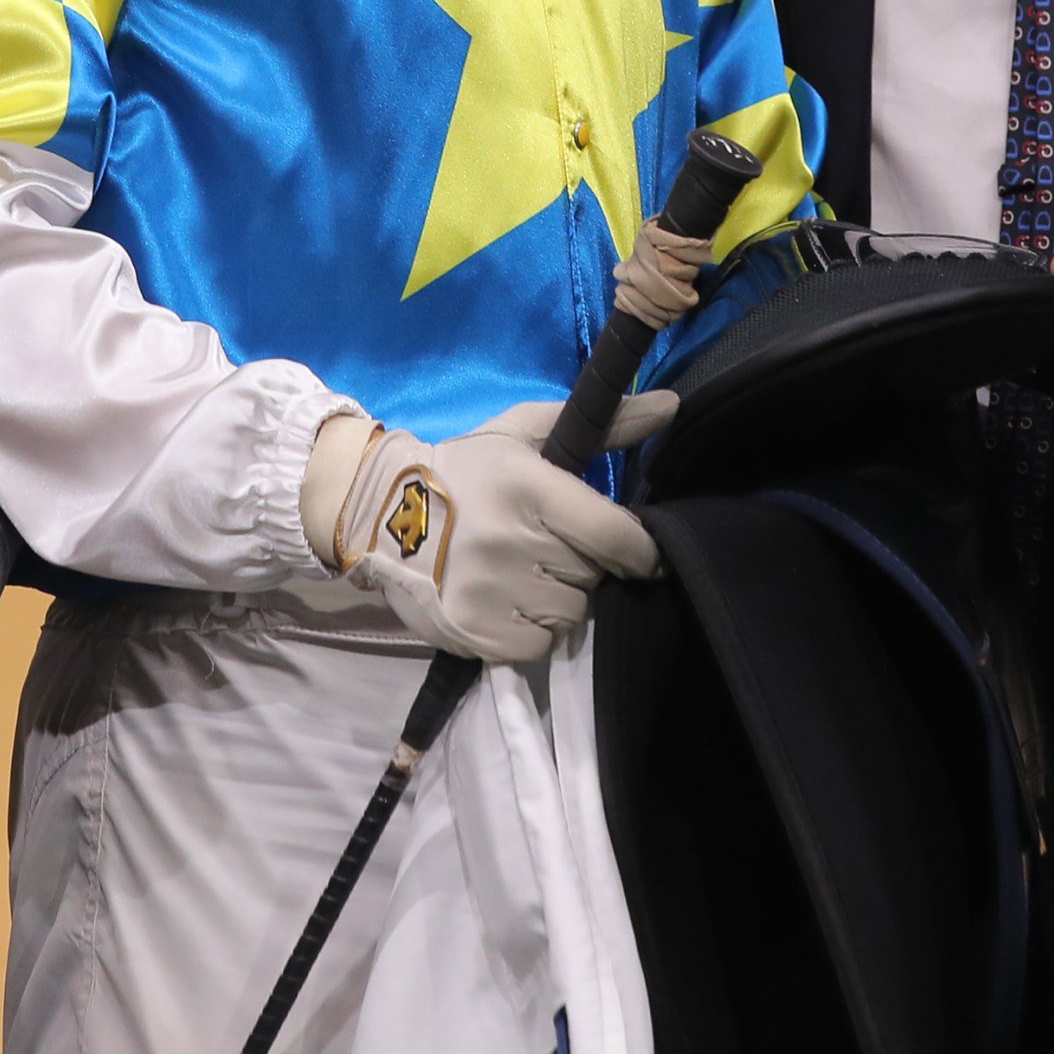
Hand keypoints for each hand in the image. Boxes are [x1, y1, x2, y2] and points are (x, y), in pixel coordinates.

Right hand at [302, 395, 676, 664]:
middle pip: (591, 577)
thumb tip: (674, 406)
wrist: (379, 511)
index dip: (640, 551)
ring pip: (567, 616)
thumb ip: (606, 422)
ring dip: (559, 600)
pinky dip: (531, 632)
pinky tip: (510, 604)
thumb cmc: (468, 468)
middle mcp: (509, 542)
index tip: (641, 555)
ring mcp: (486, 591)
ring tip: (529, 575)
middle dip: (584, 565)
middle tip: (553, 548)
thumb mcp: (528, 430)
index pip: (614, 535)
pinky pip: (534, 647)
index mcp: (528, 486)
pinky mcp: (467, 632)